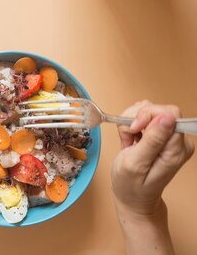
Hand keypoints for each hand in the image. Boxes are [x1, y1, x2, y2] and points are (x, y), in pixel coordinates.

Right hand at [111, 101, 193, 216]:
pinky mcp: (162, 134)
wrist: (132, 197)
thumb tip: (168, 117)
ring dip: (132, 122)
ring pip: (149, 109)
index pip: (168, 113)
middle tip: (128, 138)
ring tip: (128, 141)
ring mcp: (170, 137)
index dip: (146, 116)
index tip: (133, 129)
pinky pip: (146, 115)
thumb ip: (152, 140)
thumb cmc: (131, 185)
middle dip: (136, 119)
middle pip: (158, 109)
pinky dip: (133, 123)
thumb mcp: (136, 164)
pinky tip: (130, 138)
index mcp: (176, 149)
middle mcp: (179, 141)